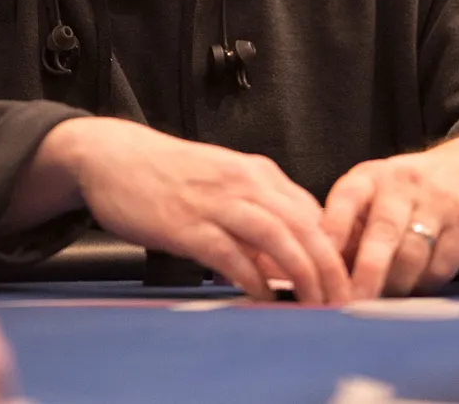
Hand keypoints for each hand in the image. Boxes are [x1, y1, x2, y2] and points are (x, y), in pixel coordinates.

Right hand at [16, 118, 351, 304]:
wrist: (114, 156)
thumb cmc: (167, 175)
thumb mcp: (222, 187)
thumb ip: (254, 219)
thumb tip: (281, 264)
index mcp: (258, 173)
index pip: (313, 213)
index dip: (334, 249)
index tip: (345, 280)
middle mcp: (245, 183)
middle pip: (304, 226)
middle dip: (330, 267)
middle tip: (343, 299)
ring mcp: (217, 202)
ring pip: (277, 237)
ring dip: (301, 273)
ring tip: (315, 302)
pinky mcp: (188, 224)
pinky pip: (230, 253)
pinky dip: (251, 276)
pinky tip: (262, 295)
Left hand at [323, 133, 458, 298]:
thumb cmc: (413, 193)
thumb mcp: (378, 195)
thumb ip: (352, 227)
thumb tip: (321, 274)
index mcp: (371, 176)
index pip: (345, 200)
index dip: (331, 233)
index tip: (320, 266)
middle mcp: (402, 182)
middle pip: (382, 233)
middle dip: (366, 274)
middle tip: (352, 304)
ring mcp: (438, 200)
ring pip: (411, 255)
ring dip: (396, 286)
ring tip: (386, 300)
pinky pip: (441, 266)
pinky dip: (424, 285)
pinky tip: (416, 288)